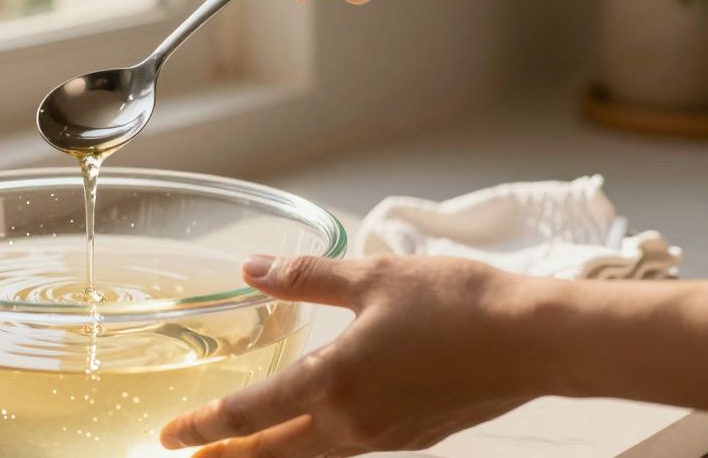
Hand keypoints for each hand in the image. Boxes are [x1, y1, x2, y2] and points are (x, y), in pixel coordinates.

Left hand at [160, 255, 548, 456]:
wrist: (537, 341)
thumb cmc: (459, 304)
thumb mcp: (373, 276)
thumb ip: (306, 276)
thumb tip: (253, 269)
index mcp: (334, 382)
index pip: (249, 415)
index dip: (203, 427)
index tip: (170, 436)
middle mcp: (353, 423)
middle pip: (274, 453)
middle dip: (228, 457)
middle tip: (192, 456)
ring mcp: (385, 437)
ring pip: (311, 456)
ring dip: (270, 455)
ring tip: (240, 450)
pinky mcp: (413, 437)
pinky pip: (347, 450)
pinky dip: (313, 447)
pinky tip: (313, 430)